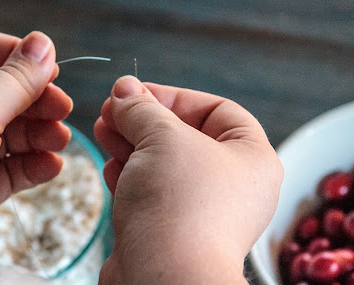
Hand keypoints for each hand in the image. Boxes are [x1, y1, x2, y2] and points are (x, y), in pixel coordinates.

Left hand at [0, 29, 72, 249]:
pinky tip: (51, 166)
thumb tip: (43, 43)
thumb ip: (17, 77)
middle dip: (36, 99)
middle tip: (63, 108)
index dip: (16, 53)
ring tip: (60, 139)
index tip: (48, 68)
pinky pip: (11, 168)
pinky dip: (33, 165)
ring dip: (40, 133)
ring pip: (11, 132)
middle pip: (3, 92)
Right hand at [94, 76, 282, 283]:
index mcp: (251, 158)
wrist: (163, 280)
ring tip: (103, 128)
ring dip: (130, 143)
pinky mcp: (171, 229)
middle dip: (144, 120)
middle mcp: (231, 184)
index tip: (136, 93)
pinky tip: (110, 164)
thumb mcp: (162, 138)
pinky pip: (151, 191)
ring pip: (163, 163)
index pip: (217, 109)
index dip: (174, 96)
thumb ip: (143, 108)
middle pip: (184, 135)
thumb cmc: (178, 204)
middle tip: (112, 109)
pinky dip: (129, 174)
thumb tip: (125, 88)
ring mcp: (201, 209)